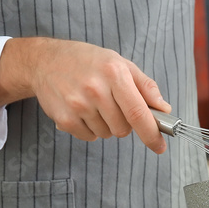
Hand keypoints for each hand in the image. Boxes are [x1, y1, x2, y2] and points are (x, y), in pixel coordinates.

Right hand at [0, 37, 170, 152]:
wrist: (45, 61)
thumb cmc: (87, 61)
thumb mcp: (120, 63)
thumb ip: (145, 86)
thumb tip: (163, 110)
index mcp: (114, 72)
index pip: (138, 112)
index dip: (152, 133)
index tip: (160, 146)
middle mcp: (95, 89)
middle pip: (123, 129)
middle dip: (124, 123)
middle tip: (113, 105)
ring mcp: (78, 105)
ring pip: (106, 134)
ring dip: (105, 124)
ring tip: (93, 103)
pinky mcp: (64, 119)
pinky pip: (89, 137)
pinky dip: (89, 128)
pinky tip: (81, 109)